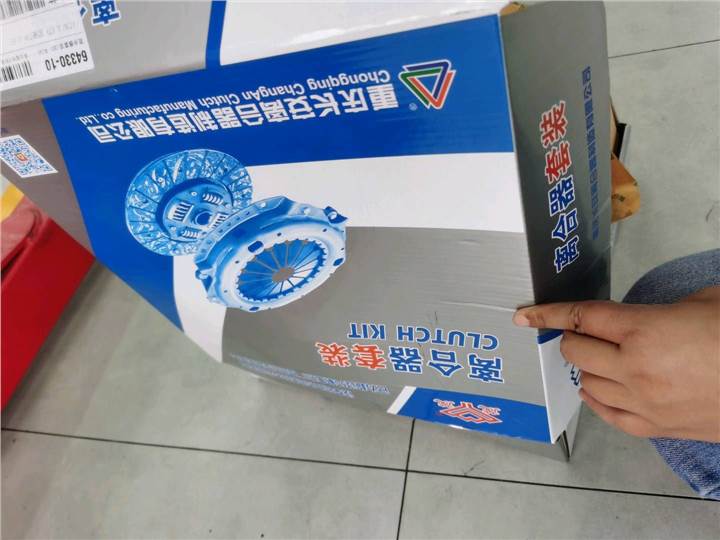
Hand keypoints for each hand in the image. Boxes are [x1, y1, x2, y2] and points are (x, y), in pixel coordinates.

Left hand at [513, 286, 719, 441]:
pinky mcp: (655, 429)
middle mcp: (634, 369)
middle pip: (575, 351)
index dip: (548, 314)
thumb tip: (640, 317)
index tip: (523, 316)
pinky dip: (597, 397)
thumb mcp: (706, 302)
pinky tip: (600, 388)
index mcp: (644, 330)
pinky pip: (607, 415)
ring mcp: (642, 403)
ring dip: (588, 367)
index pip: (580, 317)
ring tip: (605, 358)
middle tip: (588, 332)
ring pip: (586, 383)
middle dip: (574, 337)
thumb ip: (661, 308)